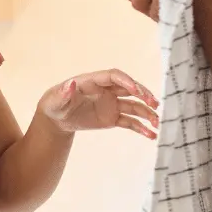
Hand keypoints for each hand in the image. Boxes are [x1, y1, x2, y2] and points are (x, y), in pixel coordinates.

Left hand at [39, 70, 159, 138]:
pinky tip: (151, 135)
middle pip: (129, 89)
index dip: (126, 81)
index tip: (136, 91)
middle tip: (154, 104)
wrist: (56, 118)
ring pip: (133, 106)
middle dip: (143, 95)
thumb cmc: (54, 104)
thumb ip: (64, 92)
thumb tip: (71, 84)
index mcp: (93, 81)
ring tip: (157, 123)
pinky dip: (140, 128)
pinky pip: (129, 122)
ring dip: (146, 113)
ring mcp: (111, 104)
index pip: (114, 76)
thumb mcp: (55, 100)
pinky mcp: (112, 117)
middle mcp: (106, 90)